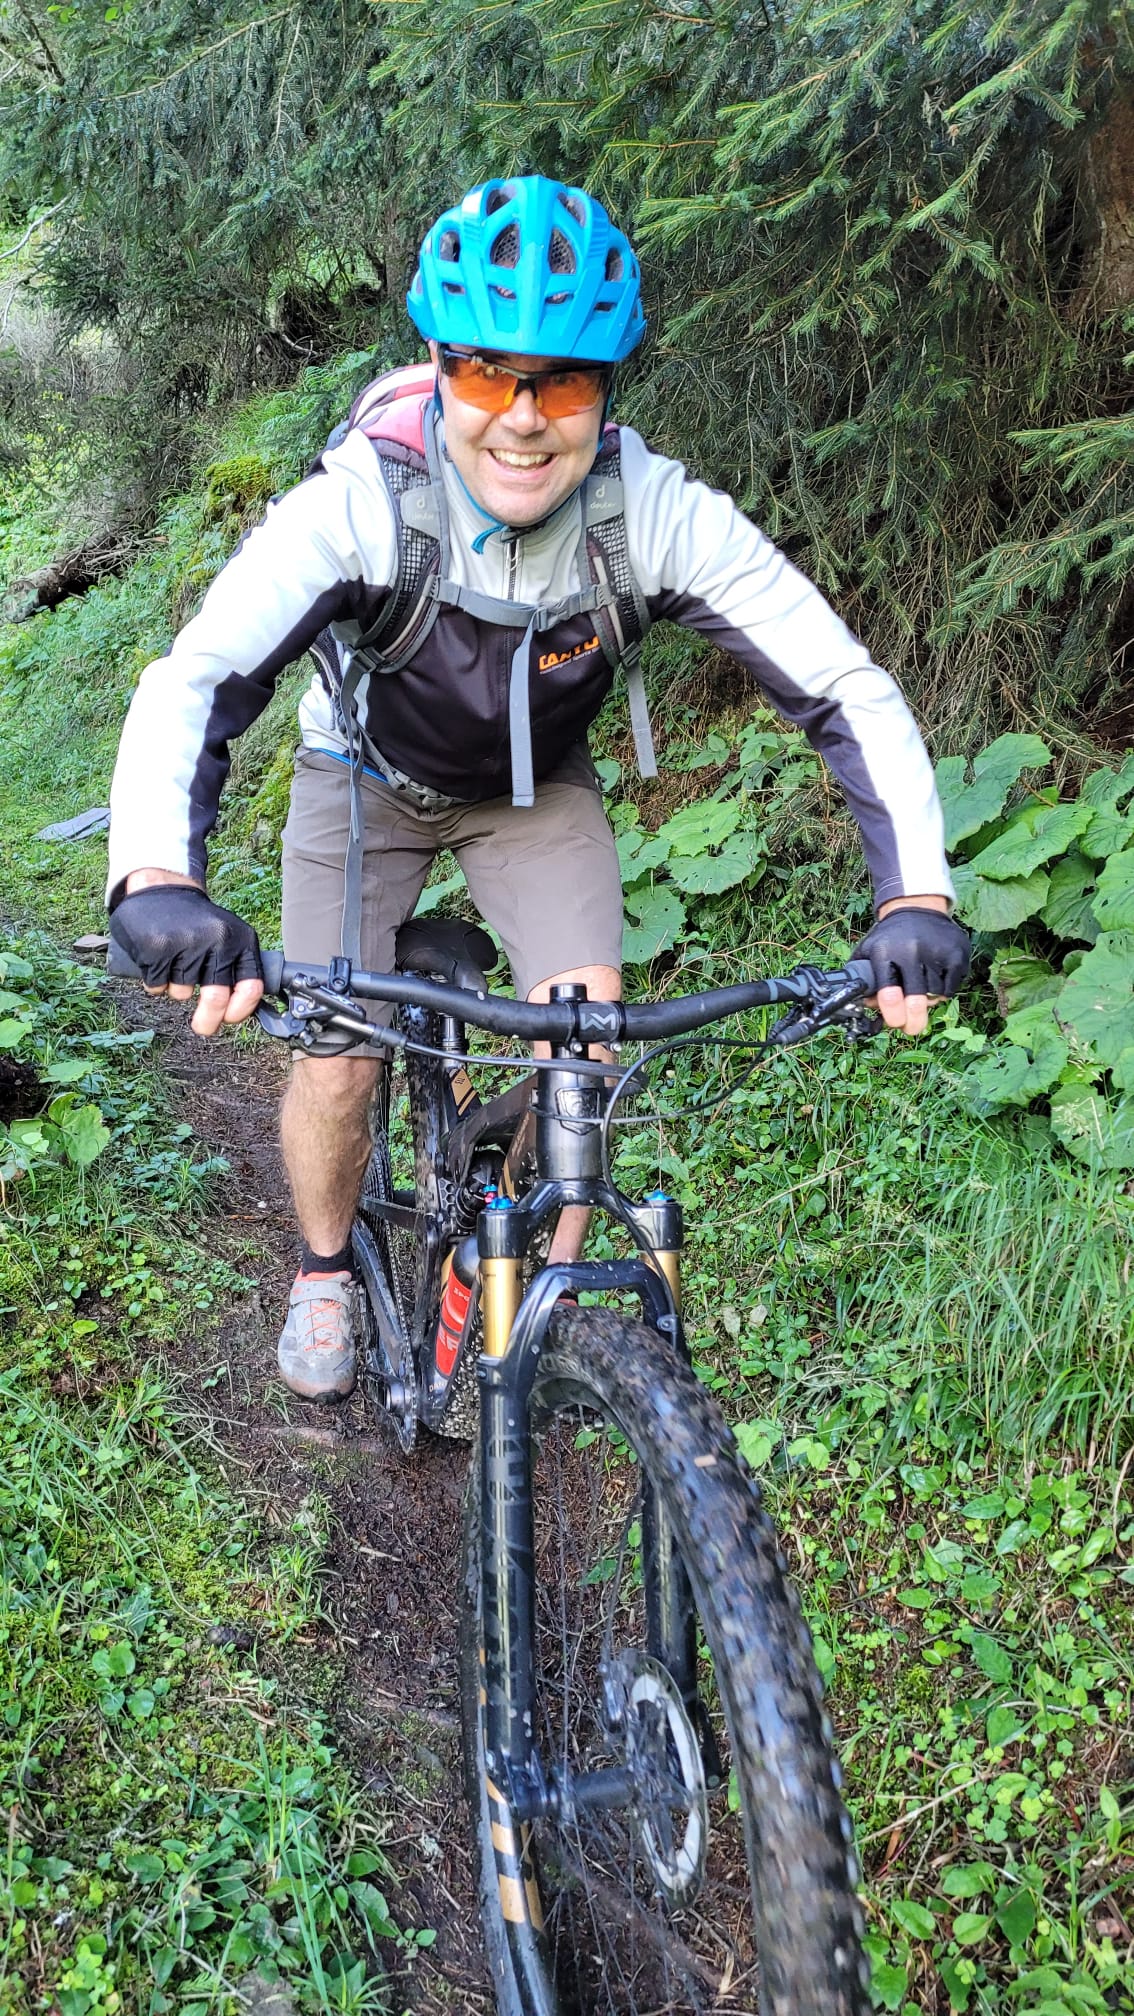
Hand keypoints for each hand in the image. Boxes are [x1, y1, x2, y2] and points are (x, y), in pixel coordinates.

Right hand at [110, 877, 263, 1035]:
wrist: (161, 888)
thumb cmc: (198, 923)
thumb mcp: (229, 936)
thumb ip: (238, 969)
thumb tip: (241, 1011)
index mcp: (240, 940)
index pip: (252, 987)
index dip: (241, 1010)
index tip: (230, 1019)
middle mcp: (217, 941)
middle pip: (216, 999)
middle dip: (208, 1021)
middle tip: (203, 1027)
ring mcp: (186, 944)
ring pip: (182, 993)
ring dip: (176, 989)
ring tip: (174, 963)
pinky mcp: (157, 948)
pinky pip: (157, 986)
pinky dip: (155, 983)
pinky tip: (157, 962)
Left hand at [854, 899, 969, 1036]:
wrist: (918, 908)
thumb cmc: (890, 937)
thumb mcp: (869, 950)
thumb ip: (862, 979)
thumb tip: (865, 1007)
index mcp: (885, 953)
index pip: (889, 993)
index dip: (893, 1015)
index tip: (895, 1023)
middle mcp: (911, 951)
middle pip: (916, 1000)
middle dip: (913, 1022)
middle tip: (911, 1029)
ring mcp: (936, 952)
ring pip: (934, 997)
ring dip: (928, 1002)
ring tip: (920, 989)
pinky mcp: (957, 954)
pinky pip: (951, 989)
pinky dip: (943, 991)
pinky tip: (935, 978)